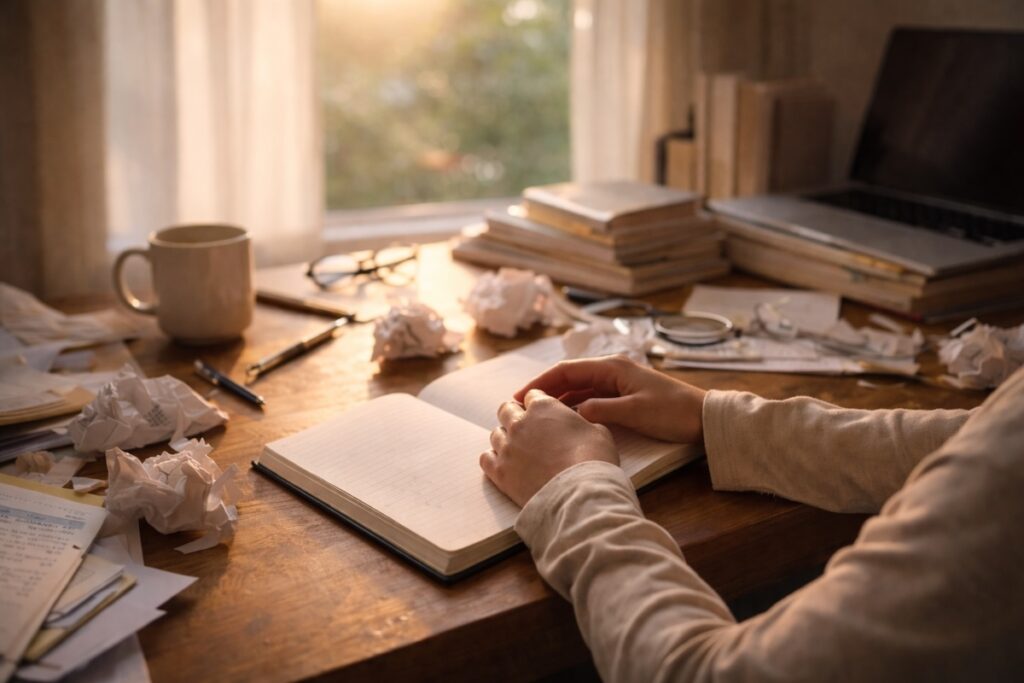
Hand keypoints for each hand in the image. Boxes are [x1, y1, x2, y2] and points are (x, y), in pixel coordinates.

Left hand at [481, 389, 618, 506]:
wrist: (579, 494)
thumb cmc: (593, 460)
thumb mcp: (598, 431)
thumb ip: (582, 423)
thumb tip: (578, 425)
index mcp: (544, 407)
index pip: (533, 396)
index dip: (539, 403)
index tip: (544, 413)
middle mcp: (520, 423)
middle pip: (507, 410)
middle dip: (515, 415)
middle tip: (527, 428)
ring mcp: (507, 448)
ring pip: (495, 434)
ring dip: (505, 438)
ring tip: (518, 448)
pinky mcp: (500, 472)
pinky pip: (486, 458)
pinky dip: (493, 458)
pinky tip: (504, 464)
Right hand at [513, 356, 706, 444]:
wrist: (704, 419)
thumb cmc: (673, 412)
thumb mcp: (635, 411)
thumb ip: (602, 410)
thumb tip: (573, 412)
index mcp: (612, 367)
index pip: (567, 370)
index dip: (540, 382)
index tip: (519, 396)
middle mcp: (611, 371)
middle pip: (569, 378)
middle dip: (543, 392)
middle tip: (520, 409)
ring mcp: (617, 385)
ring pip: (578, 390)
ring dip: (557, 401)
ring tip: (534, 417)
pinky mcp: (623, 398)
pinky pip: (590, 400)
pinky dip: (574, 408)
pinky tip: (562, 422)